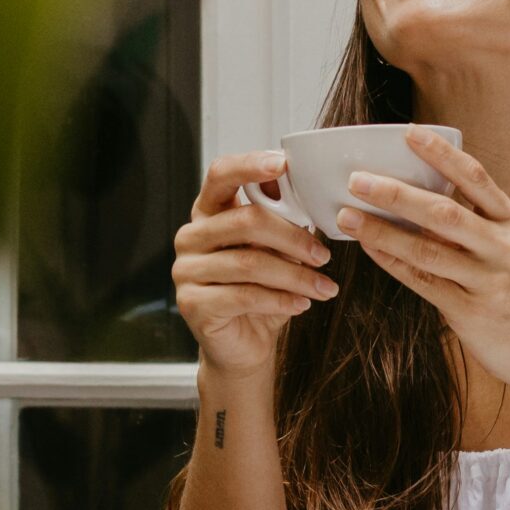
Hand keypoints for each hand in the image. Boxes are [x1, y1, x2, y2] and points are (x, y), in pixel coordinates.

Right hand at [173, 151, 338, 379]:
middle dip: (292, 237)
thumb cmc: (261, 291)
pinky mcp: (192, 303)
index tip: (282, 164)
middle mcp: (191, 236)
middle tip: (323, 255)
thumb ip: (284, 222)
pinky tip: (302, 304)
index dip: (249, 166)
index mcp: (209, 212)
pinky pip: (244, 296)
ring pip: (250, 263)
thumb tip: (310, 197)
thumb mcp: (278, 250)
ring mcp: (186, 270)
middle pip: (245, 221)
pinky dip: (281, 300)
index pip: (221, 175)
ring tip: (323, 286)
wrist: (243, 345)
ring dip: (295, 276)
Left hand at [335, 127, 509, 390]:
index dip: (441, 154)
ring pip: (427, 249)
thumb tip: (420, 197)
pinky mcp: (472, 311)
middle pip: (443, 212)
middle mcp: (502, 247)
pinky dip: (393, 263)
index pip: (475, 178)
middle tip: (357, 179)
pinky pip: (424, 283)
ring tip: (346, 215)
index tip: (408, 132)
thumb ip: (476, 225)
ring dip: (382, 231)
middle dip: (396, 193)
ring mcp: (488, 280)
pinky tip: (369, 249)